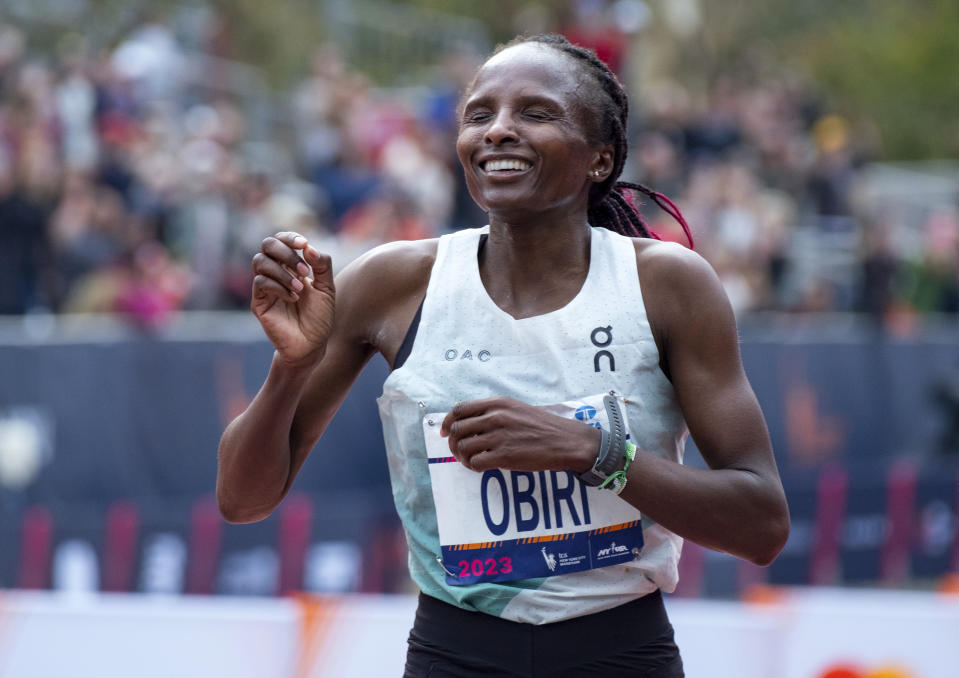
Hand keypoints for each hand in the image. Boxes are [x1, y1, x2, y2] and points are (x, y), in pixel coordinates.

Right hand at [251, 231, 334, 366]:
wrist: (312, 344)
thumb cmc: (319, 316)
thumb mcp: (327, 288)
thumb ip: (322, 266)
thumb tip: (309, 247)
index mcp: (291, 266)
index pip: (282, 240)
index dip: (290, 237)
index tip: (304, 244)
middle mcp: (276, 273)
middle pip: (267, 245)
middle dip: (285, 251)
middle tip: (303, 270)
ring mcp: (265, 287)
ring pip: (260, 261)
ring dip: (283, 271)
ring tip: (300, 288)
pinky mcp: (259, 302)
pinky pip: (260, 282)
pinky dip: (279, 286)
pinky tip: (293, 298)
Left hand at [440, 397, 599, 472]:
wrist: (565, 441)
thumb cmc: (542, 426)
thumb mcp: (516, 408)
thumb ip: (493, 412)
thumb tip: (468, 423)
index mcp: (497, 403)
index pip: (460, 409)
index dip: (447, 421)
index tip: (444, 431)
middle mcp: (495, 417)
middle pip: (457, 429)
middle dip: (453, 442)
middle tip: (459, 451)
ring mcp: (499, 437)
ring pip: (463, 447)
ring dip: (462, 456)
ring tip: (471, 460)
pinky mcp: (504, 456)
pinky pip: (475, 462)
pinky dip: (473, 467)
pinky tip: (481, 467)